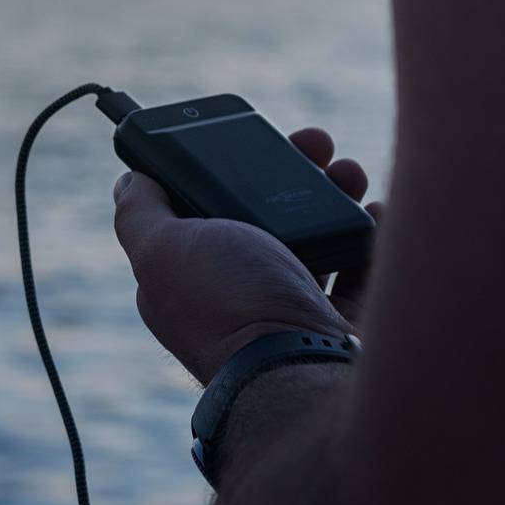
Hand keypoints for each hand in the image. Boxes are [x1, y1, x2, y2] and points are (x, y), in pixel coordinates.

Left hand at [112, 126, 382, 383]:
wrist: (302, 367)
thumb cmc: (229, 304)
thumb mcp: (164, 248)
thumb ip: (140, 213)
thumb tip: (130, 178)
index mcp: (187, 277)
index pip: (200, 209)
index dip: (223, 169)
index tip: (251, 137)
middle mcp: (233, 294)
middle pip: (262, 217)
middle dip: (290, 172)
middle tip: (317, 145)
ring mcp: (286, 311)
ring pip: (312, 237)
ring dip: (334, 195)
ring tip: (351, 173)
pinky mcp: (334, 323)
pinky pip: (355, 269)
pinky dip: (367, 235)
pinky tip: (375, 211)